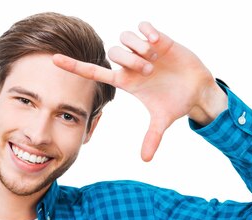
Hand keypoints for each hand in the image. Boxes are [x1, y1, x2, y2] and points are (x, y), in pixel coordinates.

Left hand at [53, 22, 227, 161]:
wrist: (197, 88)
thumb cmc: (176, 103)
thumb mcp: (163, 120)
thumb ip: (152, 138)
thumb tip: (145, 160)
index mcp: (126, 82)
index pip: (94, 72)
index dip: (74, 66)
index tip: (54, 59)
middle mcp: (131, 65)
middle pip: (113, 53)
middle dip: (130, 61)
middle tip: (149, 71)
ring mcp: (143, 50)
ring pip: (125, 38)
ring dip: (139, 48)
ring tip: (155, 57)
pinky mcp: (158, 39)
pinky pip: (142, 26)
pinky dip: (148, 32)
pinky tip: (158, 43)